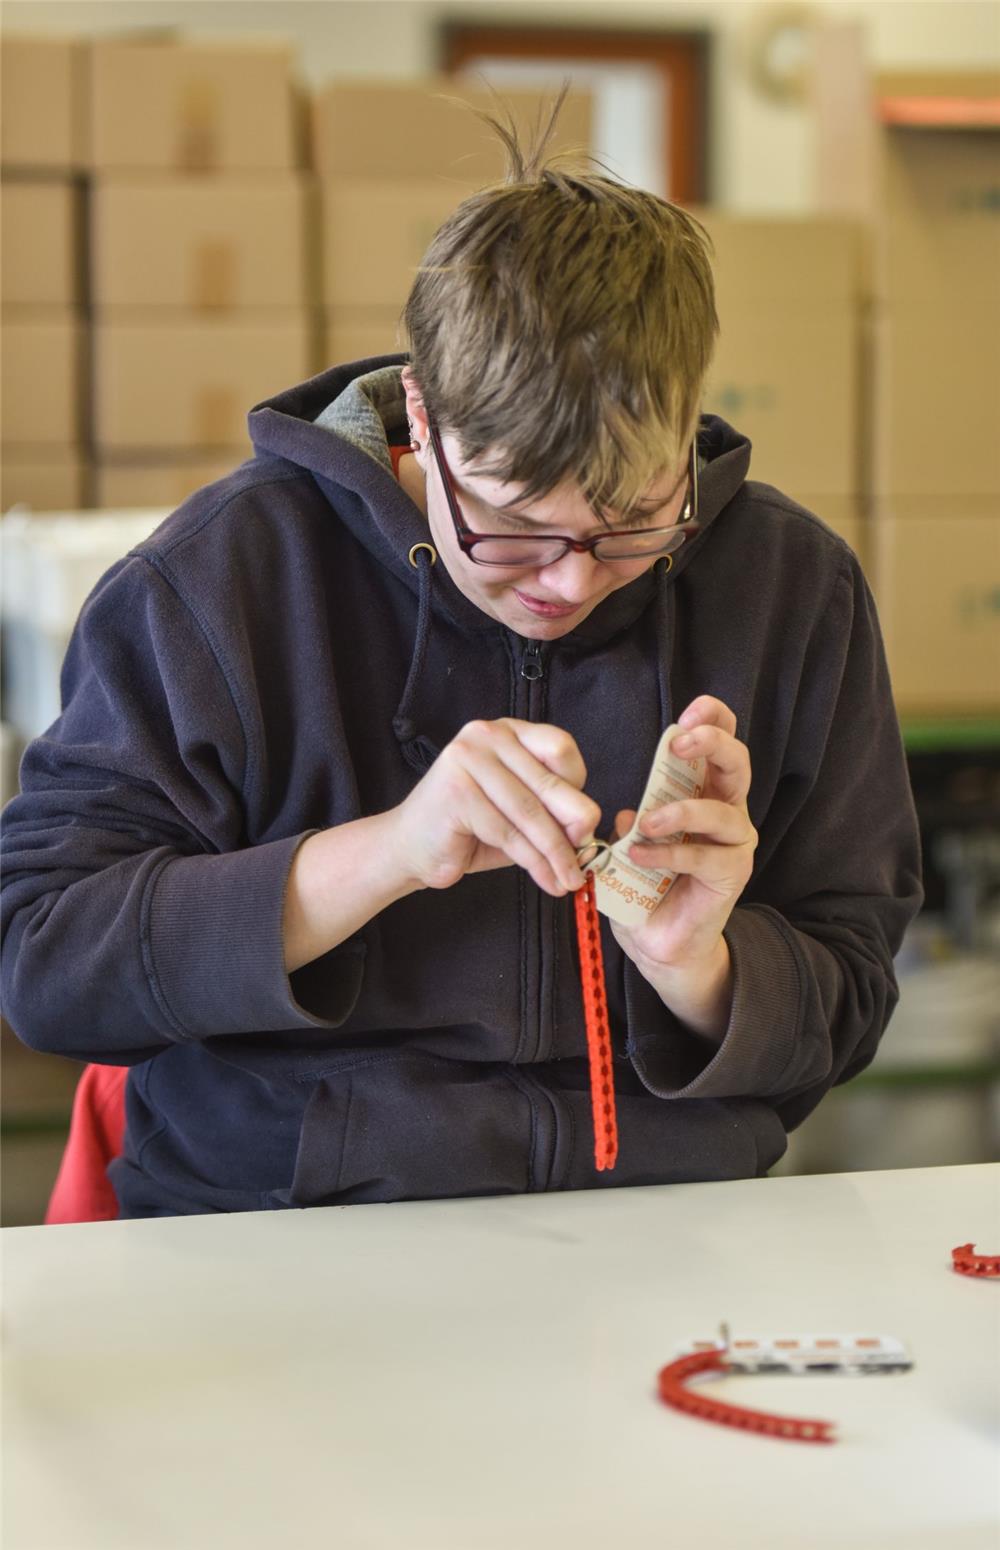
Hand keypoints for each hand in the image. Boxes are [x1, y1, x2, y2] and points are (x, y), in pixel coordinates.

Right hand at [389, 718, 600, 896]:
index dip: (578, 788)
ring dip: (555, 853)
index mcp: (507, 731)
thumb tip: (589, 830)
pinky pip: (508, 832)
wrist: (410, 848)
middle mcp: (486, 735)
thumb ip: (550, 812)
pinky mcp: (456, 790)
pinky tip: (545, 879)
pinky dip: (533, 862)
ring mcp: (468, 758)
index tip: (584, 824)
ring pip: (530, 813)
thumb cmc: (468, 829)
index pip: (560, 747)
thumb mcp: (518, 813)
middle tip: (588, 859)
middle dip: (574, 828)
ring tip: (568, 879)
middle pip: (547, 782)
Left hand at [609, 696, 756, 1035]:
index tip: (690, 710)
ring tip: (645, 822)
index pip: (720, 745)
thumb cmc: (647, 884)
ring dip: (680, 810)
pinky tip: (639, 854)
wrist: (658, 942)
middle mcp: (727, 811)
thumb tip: (625, 808)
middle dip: (711, 743)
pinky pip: (704, 855)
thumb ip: (631, 817)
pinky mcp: (731, 875)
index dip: (713, 720)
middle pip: (737, 763)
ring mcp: (734, 843)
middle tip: (677, 742)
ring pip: (722, 811)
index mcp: (705, 792)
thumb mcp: (631, 840)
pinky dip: (669, 853)